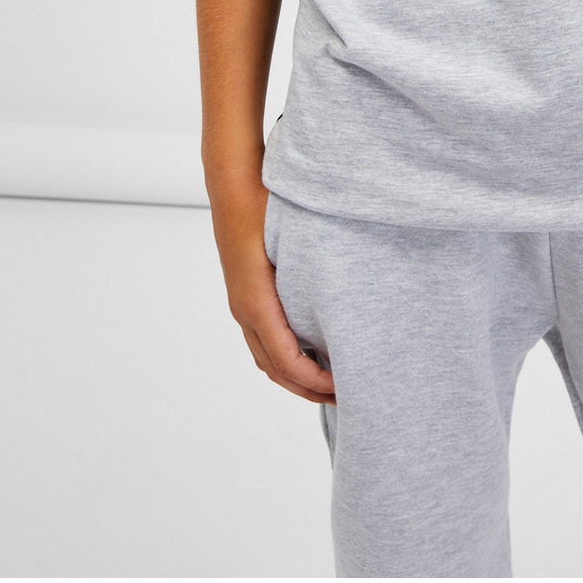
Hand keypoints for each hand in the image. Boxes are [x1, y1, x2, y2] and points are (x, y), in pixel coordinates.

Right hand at [208, 170, 334, 404]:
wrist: (233, 185)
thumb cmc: (264, 206)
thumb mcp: (294, 239)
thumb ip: (318, 272)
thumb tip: (350, 300)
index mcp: (257, 303)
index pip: (286, 361)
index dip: (315, 381)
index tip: (344, 386)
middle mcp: (245, 310)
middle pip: (274, 370)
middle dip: (308, 389)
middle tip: (345, 397)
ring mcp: (242, 305)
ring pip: (266, 359)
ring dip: (295, 378)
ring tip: (330, 382)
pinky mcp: (245, 297)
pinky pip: (262, 340)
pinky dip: (285, 359)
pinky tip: (310, 353)